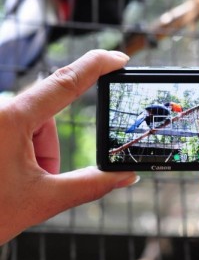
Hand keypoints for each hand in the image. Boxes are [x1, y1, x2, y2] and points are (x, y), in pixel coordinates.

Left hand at [0, 50, 137, 243]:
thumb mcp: (41, 200)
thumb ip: (91, 185)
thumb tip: (126, 176)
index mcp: (10, 119)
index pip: (65, 82)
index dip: (96, 66)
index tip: (119, 59)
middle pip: (46, 119)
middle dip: (49, 151)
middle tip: (34, 183)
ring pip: (29, 129)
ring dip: (32, 156)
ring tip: (11, 186)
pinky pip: (13, 132)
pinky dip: (19, 154)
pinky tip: (4, 178)